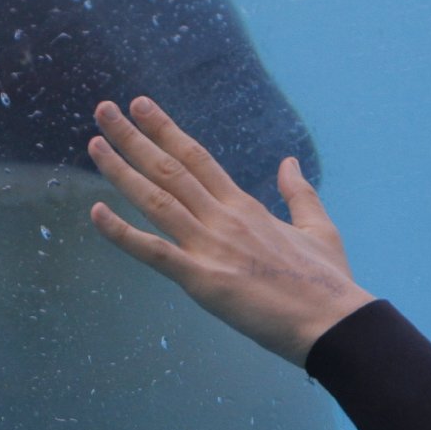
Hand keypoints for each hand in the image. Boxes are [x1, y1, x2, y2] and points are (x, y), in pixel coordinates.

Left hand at [87, 96, 375, 364]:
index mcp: (246, 207)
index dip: (165, 129)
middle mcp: (224, 219)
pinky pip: (154, 252)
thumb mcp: (319, 228)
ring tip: (95, 144)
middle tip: (103, 110)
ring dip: (121, 171)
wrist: (335, 322)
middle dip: (133, 138)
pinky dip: (122, 233)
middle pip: (170, 169)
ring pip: (157, 200)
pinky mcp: (204, 281)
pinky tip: (95, 213)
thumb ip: (298, 193)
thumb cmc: (329, 283)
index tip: (140, 106)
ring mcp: (212, 248)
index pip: (197, 158)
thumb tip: (288, 163)